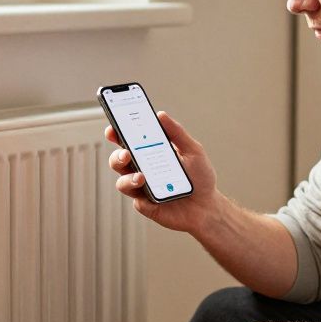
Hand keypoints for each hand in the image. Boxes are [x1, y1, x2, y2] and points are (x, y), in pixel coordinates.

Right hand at [104, 112, 219, 233]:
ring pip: (122, 182)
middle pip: (118, 160)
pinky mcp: (146, 205)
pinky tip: (152, 194)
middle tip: (126, 153)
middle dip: (117, 156)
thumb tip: (160, 115)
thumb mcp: (193, 150)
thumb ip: (176, 133)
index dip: (116, 134)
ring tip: (141, 177)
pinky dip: (143, 197)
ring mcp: (142, 188)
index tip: (113, 129)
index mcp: (149, 153)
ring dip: (127, 178)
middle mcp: (141, 169)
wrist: (207, 206)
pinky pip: (137, 201)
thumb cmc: (200, 178)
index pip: (127, 141)